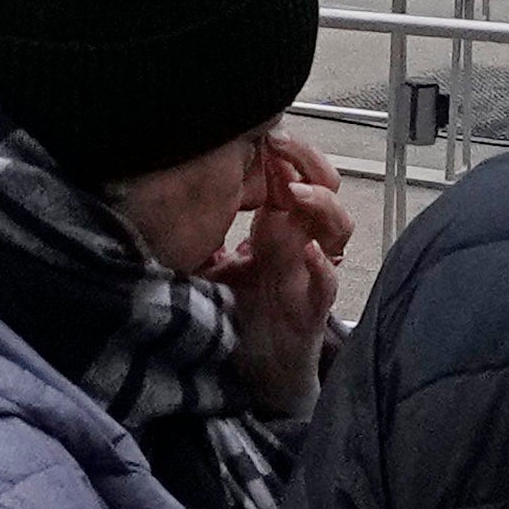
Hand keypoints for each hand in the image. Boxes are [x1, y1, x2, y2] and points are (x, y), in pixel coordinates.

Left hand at [215, 131, 356, 413]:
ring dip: (320, 206)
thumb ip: (204, 236)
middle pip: (322, 190)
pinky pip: (326, 284)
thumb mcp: (213, 266)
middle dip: (306, 164)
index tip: (264, 135)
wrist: (256, 373)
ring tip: (297, 194)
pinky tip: (309, 252)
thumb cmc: (240, 315)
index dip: (285, 154)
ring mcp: (308, 275)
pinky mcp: (311, 310)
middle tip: (280, 147)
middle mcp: (298, 244)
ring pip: (336, 229)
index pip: (292, 177)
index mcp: (277, 229)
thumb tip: (171, 199)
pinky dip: (321, 267)